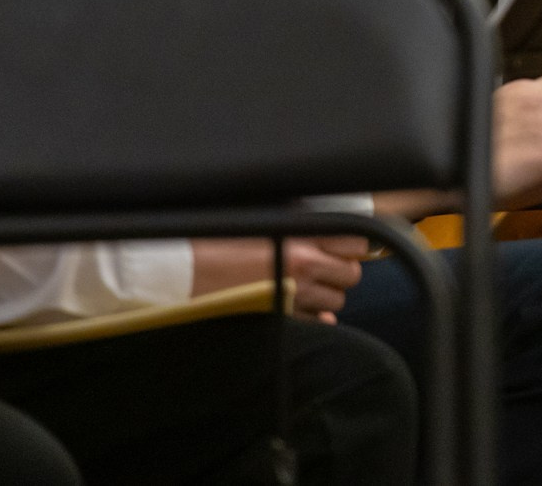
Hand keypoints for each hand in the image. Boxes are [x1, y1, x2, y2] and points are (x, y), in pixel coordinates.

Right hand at [191, 236, 367, 320]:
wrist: (185, 273)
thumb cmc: (218, 240)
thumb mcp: (262, 219)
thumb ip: (297, 223)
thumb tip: (323, 226)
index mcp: (302, 239)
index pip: (356, 242)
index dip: (353, 243)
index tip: (343, 243)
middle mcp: (304, 269)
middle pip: (352, 274)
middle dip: (342, 270)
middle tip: (325, 264)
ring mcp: (294, 298)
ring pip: (337, 301)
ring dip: (328, 293)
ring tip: (306, 283)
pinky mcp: (282, 319)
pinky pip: (317, 323)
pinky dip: (315, 316)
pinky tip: (300, 305)